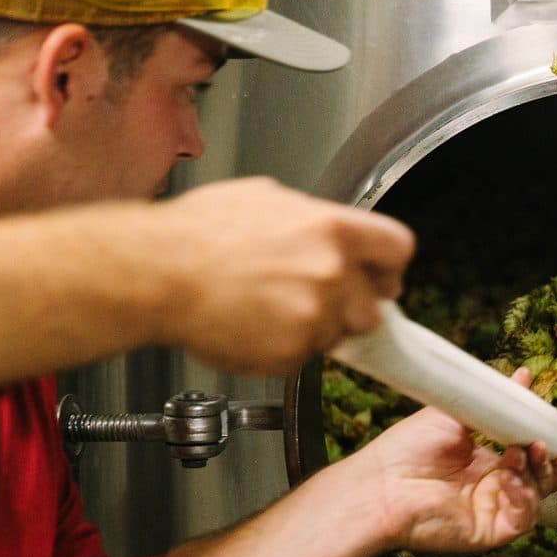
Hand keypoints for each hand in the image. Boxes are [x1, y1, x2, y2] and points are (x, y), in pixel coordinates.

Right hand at [148, 177, 414, 372]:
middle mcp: (333, 272)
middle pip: (372, 307)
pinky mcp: (292, 352)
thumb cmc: (197, 233)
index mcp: (334, 229)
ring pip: (336, 336)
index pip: (398, 250)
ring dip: (313, 330)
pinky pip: (301, 358)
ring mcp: (315, 315)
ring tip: (269, 310)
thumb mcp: (264, 198)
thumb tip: (322, 227)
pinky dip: (282, 350)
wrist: (158, 272)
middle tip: (312, 301)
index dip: (389, 270)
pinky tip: (252, 326)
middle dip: (348, 309)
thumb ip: (309, 219)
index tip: (382, 279)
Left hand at [352, 368, 556, 552]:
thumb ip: (492, 400)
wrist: (380, 484)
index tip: (551, 424)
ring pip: (535, 498)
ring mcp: (490, 510)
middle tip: (541, 443)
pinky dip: (525, 499)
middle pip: (537, 478)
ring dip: (538, 476)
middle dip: (546, 460)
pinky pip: (521, 519)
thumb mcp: (454, 415)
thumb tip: (523, 375)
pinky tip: (511, 480)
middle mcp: (490, 488)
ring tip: (524, 455)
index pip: (525, 455)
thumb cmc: (407, 448)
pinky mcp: (488, 531)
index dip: (541, 442)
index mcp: (484, 463)